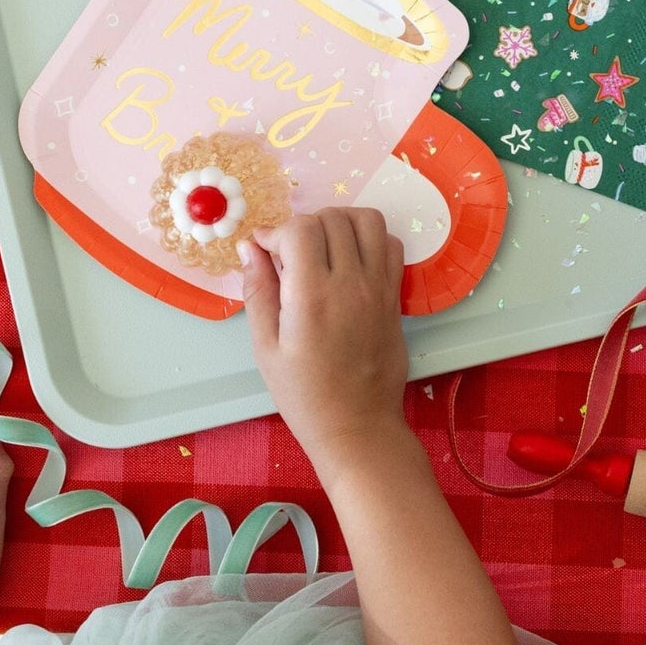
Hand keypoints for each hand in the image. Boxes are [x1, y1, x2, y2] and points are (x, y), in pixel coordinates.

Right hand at [243, 210, 409, 469]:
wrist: (358, 426)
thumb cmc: (304, 395)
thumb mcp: (266, 347)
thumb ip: (258, 291)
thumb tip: (250, 247)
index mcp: (312, 297)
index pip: (300, 230)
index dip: (276, 232)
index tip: (265, 251)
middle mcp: (351, 284)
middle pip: (332, 218)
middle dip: (304, 224)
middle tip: (290, 252)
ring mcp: (378, 288)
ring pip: (367, 220)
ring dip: (340, 221)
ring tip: (322, 246)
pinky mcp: (395, 297)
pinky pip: (391, 245)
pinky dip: (370, 238)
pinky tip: (350, 259)